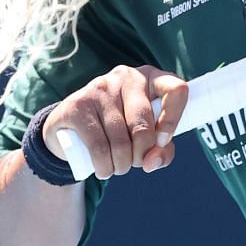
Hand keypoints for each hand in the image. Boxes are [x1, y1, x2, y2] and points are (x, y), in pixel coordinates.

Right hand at [44, 65, 188, 179]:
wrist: (70, 127)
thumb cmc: (119, 130)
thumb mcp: (146, 137)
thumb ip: (161, 151)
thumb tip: (152, 161)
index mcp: (151, 78)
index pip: (176, 90)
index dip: (172, 122)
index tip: (162, 142)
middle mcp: (127, 76)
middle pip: (144, 126)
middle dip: (141, 155)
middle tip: (135, 162)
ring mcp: (100, 87)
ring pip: (121, 141)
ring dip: (122, 166)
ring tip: (118, 167)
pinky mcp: (78, 104)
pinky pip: (99, 146)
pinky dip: (104, 167)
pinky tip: (103, 169)